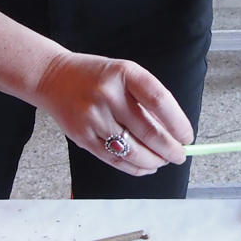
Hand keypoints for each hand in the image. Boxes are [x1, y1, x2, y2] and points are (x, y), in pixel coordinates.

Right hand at [35, 51, 193, 174]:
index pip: (159, 100)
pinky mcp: (82, 137)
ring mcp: (93, 117)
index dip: (178, 123)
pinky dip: (135, 167)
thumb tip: (174, 132)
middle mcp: (108, 95)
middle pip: (148, 131)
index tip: (187, 136)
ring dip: (155, 161)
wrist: (53, 79)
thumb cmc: (96, 77)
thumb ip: (147, 99)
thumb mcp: (125, 74)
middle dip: (170, 149)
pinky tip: (146, 166)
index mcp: (124, 73)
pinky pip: (114, 160)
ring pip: (133, 151)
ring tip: (163, 161)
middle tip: (180, 155)